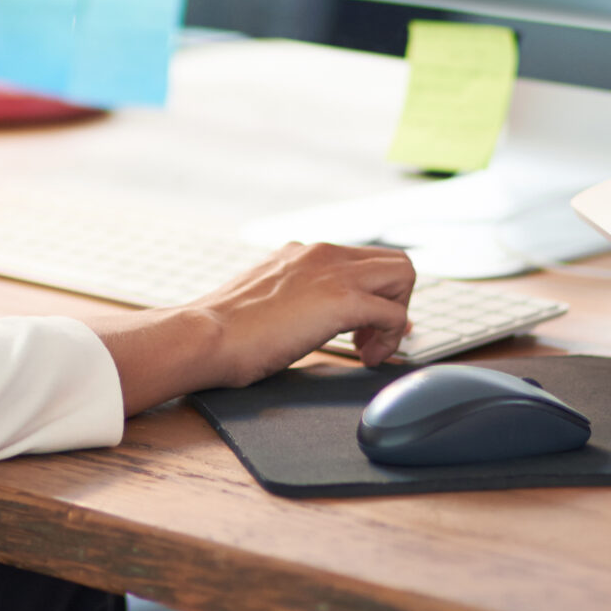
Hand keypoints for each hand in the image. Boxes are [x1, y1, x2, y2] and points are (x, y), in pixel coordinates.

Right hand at [89, 242, 415, 412]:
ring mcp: (334, 272)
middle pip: (394, 261)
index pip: (364, 259)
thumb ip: (291, 296)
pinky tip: (363, 359)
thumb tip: (307, 315)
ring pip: (403, 275)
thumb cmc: (225, 329)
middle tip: (370, 338)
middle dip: (394, 301)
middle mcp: (323, 253)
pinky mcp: (341, 300)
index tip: (364, 326)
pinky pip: (393, 314)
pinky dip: (389, 339)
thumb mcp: (264, 298)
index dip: (373, 293)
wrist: (206, 334)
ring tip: (368, 349)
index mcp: (303, 252)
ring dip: (396, 316)